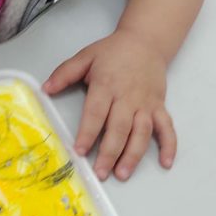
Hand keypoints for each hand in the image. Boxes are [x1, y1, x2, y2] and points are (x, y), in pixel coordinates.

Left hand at [44, 30, 175, 180]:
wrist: (145, 41)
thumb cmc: (113, 51)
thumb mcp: (85, 57)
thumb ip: (65, 73)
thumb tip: (46, 89)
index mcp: (106, 84)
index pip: (96, 112)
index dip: (88, 133)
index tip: (80, 150)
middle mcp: (128, 97)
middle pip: (119, 128)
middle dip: (109, 152)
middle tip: (100, 172)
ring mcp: (146, 103)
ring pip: (141, 133)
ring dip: (133, 155)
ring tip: (122, 174)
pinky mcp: (159, 106)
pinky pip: (167, 128)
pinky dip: (169, 145)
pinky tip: (166, 162)